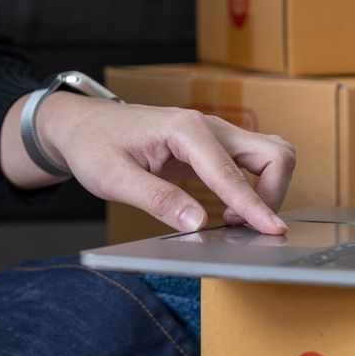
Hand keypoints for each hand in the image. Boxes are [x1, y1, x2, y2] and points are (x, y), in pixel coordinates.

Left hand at [34, 94, 295, 234]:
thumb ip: (157, 200)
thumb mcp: (113, 178)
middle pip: (273, 153)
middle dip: (271, 194)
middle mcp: (208, 126)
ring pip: (270, 154)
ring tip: (234, 219)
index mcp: (185, 130)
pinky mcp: (212, 146)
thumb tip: (197, 224)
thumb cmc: (93, 146)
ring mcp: (214, 134)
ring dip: (267, 189)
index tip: (273, 230)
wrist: (81, 125)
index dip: (255, 205)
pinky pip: (251, 163)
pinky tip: (230, 210)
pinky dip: (254, 187)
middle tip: (241, 227)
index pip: (231, 173)